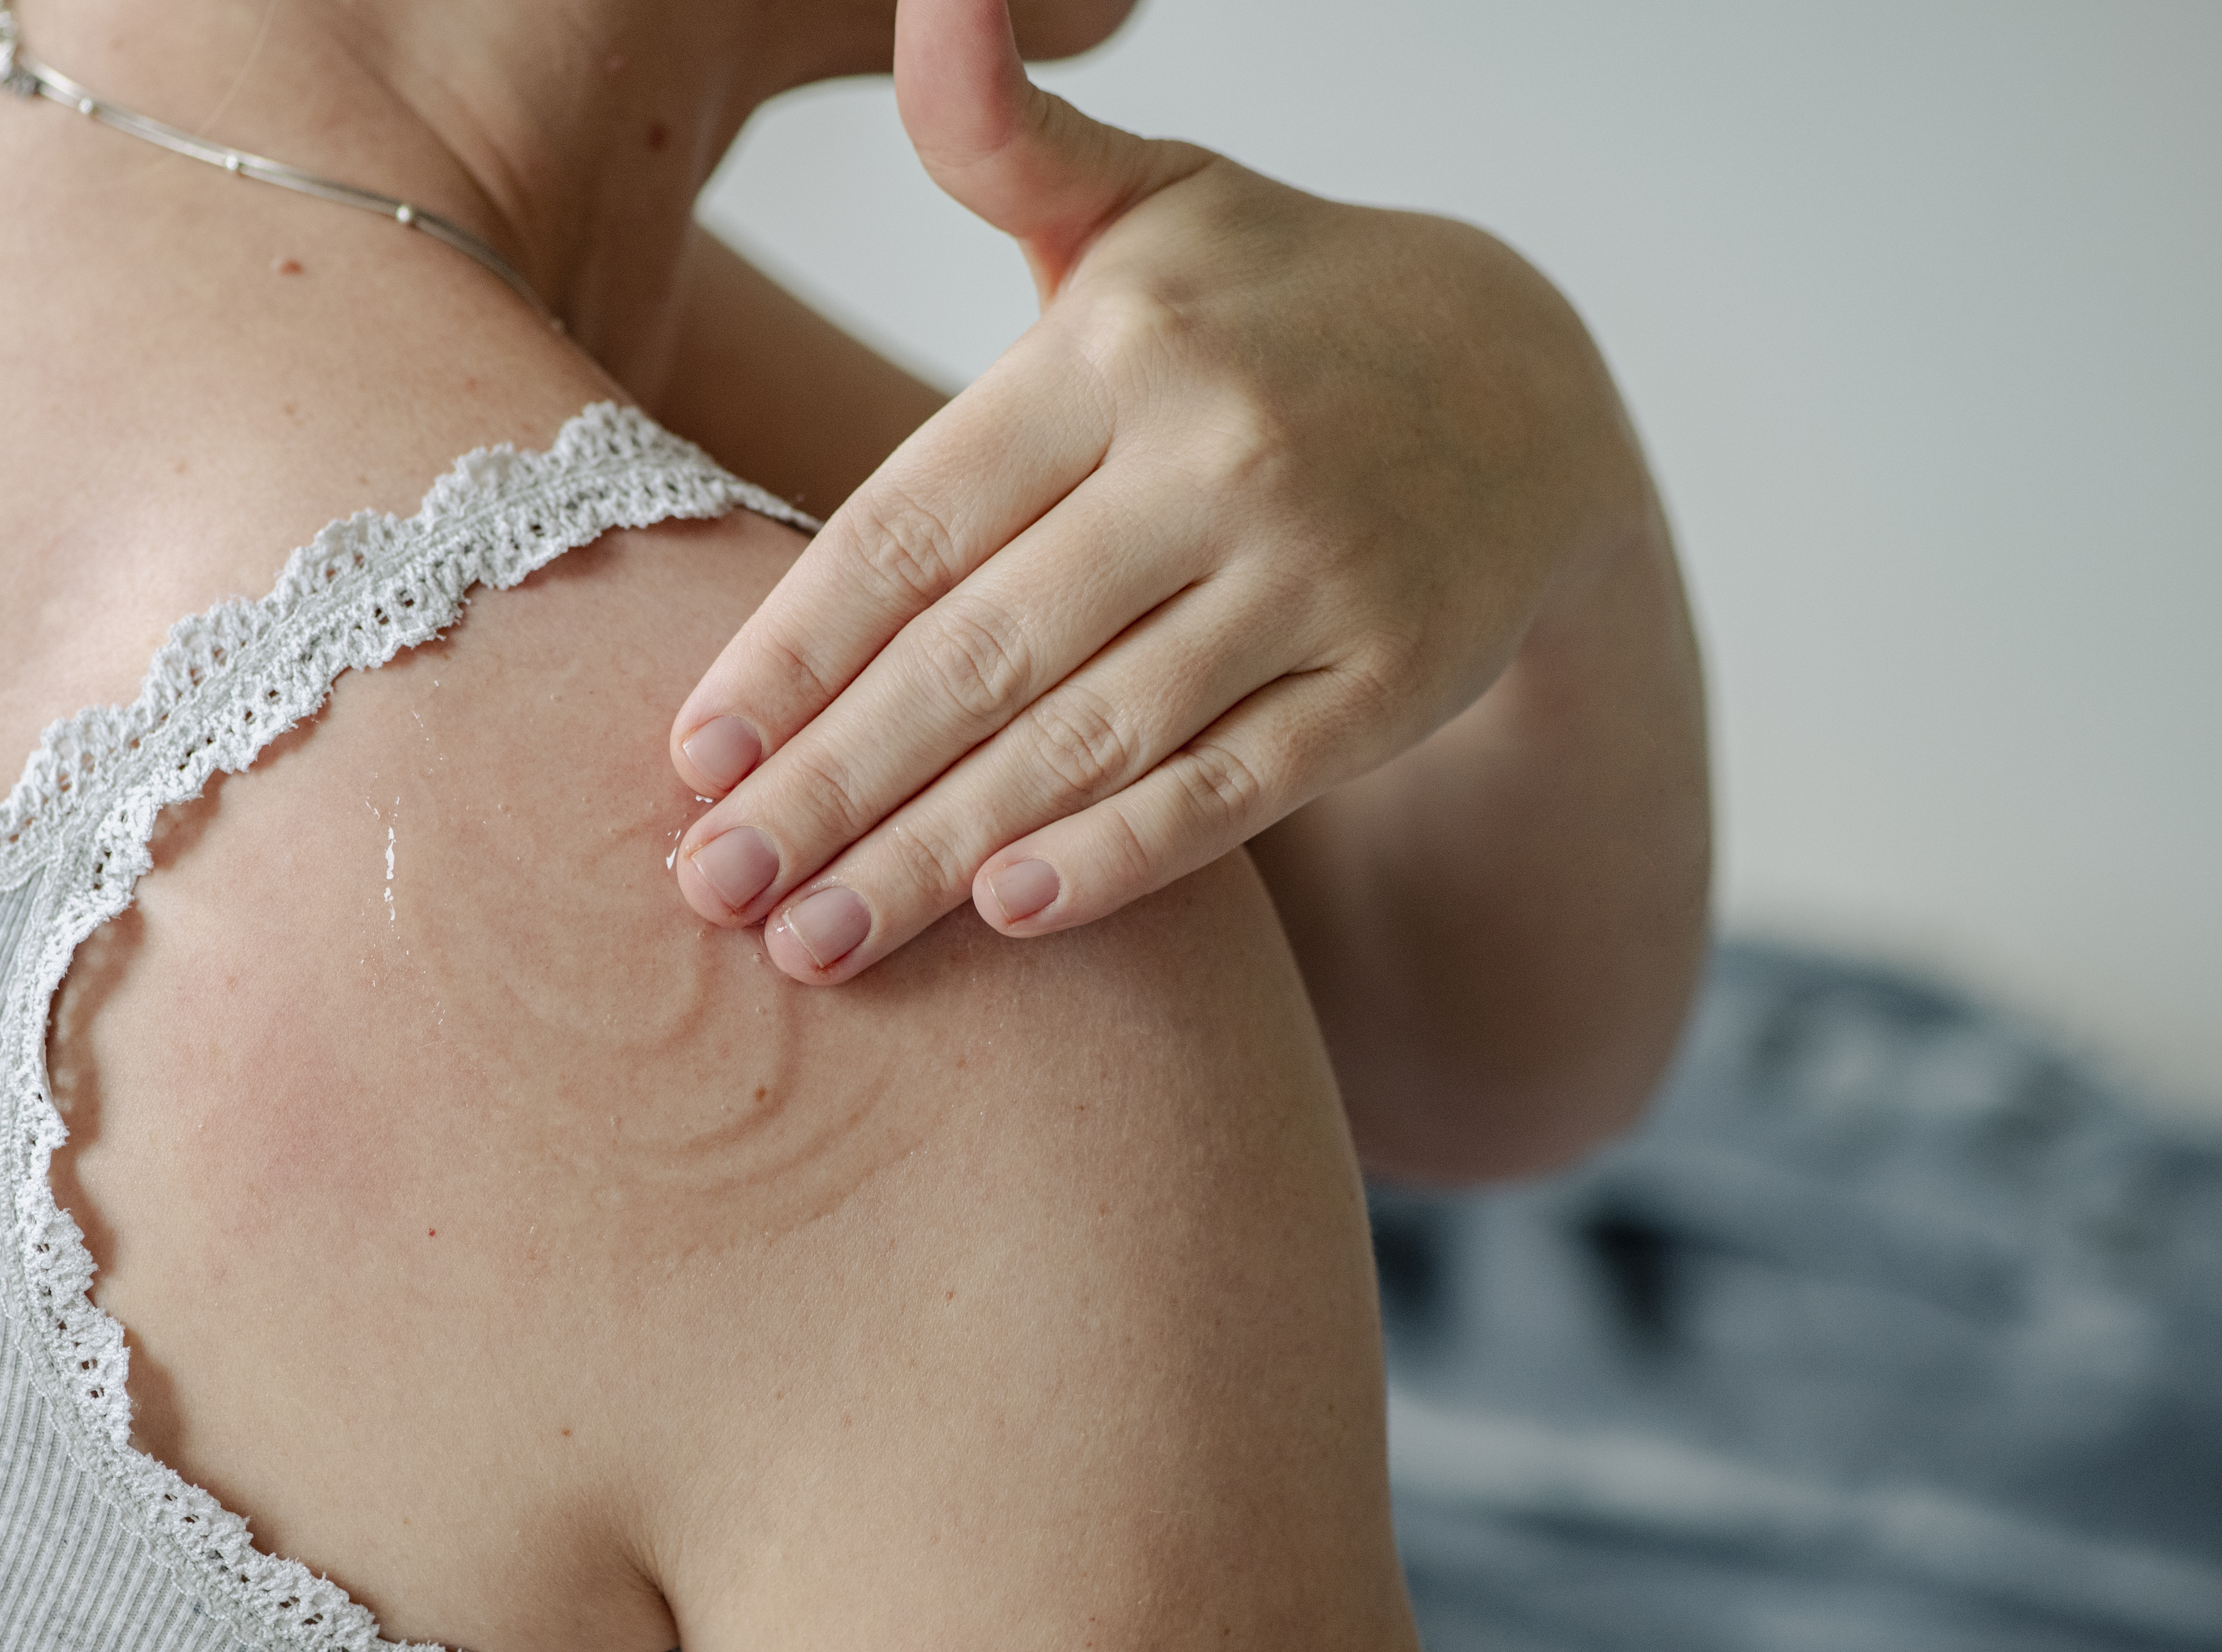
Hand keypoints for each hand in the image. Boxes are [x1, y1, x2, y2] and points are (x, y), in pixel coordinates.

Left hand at [668, 0, 1619, 983]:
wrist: (1530, 384)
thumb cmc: (1274, 304)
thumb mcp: (1146, 204)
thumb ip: (1003, 136)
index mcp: (1124, 345)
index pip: (913, 525)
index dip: (791, 648)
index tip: (691, 755)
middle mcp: (1218, 455)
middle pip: (978, 653)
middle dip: (830, 787)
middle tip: (708, 891)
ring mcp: (1318, 574)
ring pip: (1090, 736)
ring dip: (940, 854)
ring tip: (814, 945)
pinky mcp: (1395, 678)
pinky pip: (1234, 784)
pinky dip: (1123, 855)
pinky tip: (1008, 915)